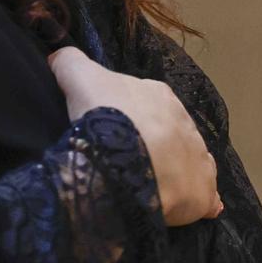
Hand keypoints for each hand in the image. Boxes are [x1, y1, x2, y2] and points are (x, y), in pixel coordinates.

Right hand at [48, 46, 223, 226]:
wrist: (127, 164)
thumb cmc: (105, 118)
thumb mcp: (80, 78)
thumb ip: (69, 62)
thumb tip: (56, 55)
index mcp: (160, 95)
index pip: (145, 101)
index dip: (128, 115)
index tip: (110, 131)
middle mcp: (185, 123)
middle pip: (167, 132)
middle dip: (152, 144)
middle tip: (126, 161)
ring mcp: (198, 158)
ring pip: (187, 162)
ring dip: (175, 171)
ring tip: (153, 186)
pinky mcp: (202, 192)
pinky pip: (204, 197)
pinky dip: (199, 202)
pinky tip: (183, 208)